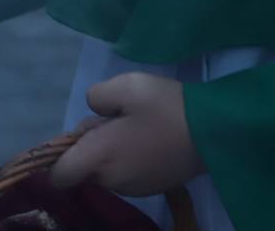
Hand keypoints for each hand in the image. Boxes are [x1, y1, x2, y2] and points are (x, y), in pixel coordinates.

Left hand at [50, 73, 205, 196]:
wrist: (214, 132)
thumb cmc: (164, 108)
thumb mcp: (125, 86)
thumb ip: (97, 97)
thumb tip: (94, 112)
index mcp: (99, 158)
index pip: (60, 174)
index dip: (59, 156)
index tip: (79, 134)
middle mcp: (112, 180)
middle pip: (85, 168)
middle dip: (92, 145)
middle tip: (117, 117)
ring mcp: (134, 188)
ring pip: (107, 171)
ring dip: (111, 152)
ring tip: (137, 125)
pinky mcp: (153, 188)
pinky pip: (127, 174)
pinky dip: (130, 159)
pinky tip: (151, 138)